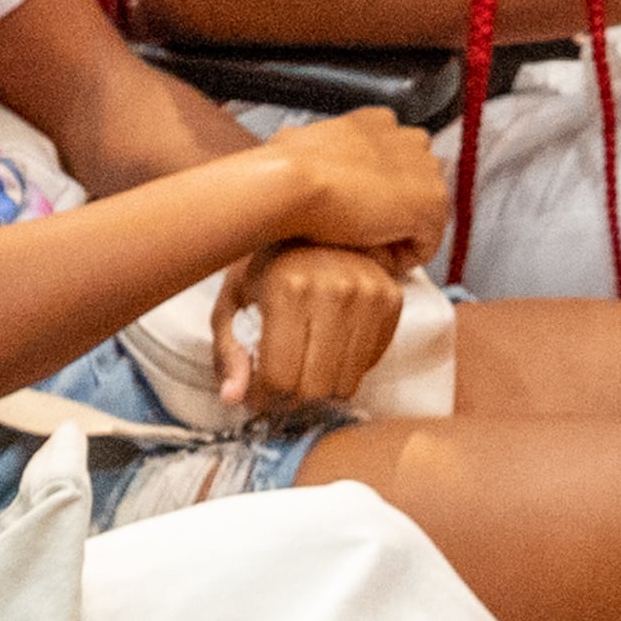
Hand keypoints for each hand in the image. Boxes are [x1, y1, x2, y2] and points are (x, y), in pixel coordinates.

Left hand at [214, 241, 405, 412]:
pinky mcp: (392, 298)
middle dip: (292, 400)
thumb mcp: (234, 298)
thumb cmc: (269, 263)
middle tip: (281, 390)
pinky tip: (329, 350)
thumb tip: (232, 398)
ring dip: (321, 390)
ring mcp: (369, 295)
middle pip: (315, 387)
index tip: (258, 397)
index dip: (264, 398)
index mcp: (288, 288)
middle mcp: (334, 291)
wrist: (317, 220)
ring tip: (304, 373)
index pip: (280, 376)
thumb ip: (228, 349)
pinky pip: (371, 362)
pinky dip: (348, 368)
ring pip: (346, 383)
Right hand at [273, 106, 448, 271]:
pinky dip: (406, 257)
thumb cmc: (286, 166)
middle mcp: (406, 139)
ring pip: (426, 214)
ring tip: (371, 249)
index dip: (381, 188)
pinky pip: (427, 242)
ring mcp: (423, 170)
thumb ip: (313, 146)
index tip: (362, 207)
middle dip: (399, 208)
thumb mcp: (297, 140)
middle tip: (369, 231)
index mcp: (377, 121)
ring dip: (402, 234)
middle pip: (419, 183)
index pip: (398, 157)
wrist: (294, 183)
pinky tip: (379, 260)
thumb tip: (291, 145)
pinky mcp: (430, 203)